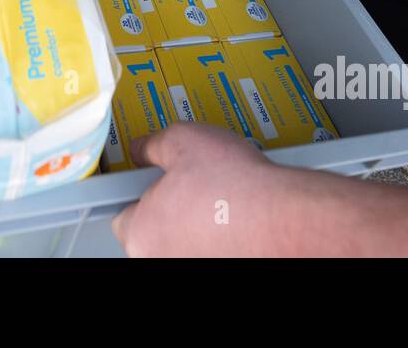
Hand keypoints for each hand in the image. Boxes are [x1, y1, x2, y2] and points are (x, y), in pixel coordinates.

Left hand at [111, 123, 308, 256]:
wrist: (284, 218)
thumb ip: (152, 145)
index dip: (140, 192)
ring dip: (197, 223)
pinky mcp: (223, 268)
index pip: (122, 214)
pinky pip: (212, 250)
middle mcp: (161, 260)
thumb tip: (142, 147)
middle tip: (194, 184)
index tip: (153, 180)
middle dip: (171, 207)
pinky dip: (222, 238)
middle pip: (155, 231)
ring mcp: (192, 268)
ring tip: (220, 199)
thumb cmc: (234, 186)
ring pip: (185, 243)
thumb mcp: (182, 139)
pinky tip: (237, 217)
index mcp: (140, 233)